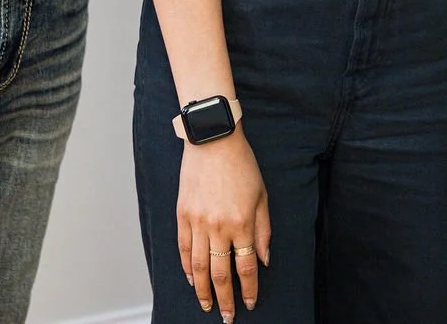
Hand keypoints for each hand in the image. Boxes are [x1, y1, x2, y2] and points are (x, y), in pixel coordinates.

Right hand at [176, 130, 270, 320]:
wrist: (213, 140)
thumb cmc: (242, 164)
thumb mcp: (262, 196)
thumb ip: (263, 230)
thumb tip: (263, 259)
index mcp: (242, 222)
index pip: (246, 267)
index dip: (248, 289)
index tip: (249, 303)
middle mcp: (218, 227)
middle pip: (220, 273)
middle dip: (225, 298)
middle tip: (227, 316)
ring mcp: (197, 222)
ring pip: (199, 267)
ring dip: (202, 290)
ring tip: (206, 305)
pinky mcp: (182, 215)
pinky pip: (184, 249)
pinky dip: (187, 268)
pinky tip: (191, 279)